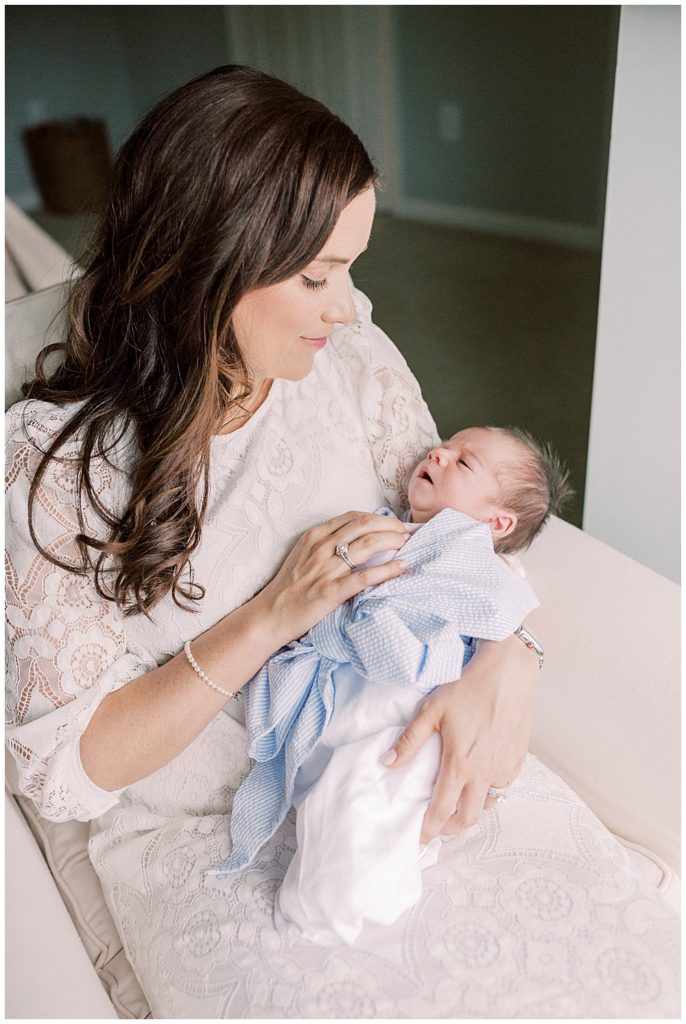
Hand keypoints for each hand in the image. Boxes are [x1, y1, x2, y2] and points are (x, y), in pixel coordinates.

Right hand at [252, 510, 409, 645]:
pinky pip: (365, 577)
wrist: (271, 614)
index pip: (354, 517)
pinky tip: (402, 567)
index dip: (379, 518)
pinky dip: (388, 570)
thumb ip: (328, 543)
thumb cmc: (290, 586)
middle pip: (365, 526)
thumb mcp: (305, 554)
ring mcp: (326, 569)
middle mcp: (321, 548)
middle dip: (391, 526)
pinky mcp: (331, 591)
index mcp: (315, 536)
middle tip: (406, 532)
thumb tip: (361, 537)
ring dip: (393, 542)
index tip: (394, 524)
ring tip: (407, 544)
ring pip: (368, 546)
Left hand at [384, 635, 538, 841]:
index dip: (429, 829)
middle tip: (438, 826)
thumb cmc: (469, 686)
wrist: (509, 672)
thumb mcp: (432, 710)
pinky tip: (480, 778)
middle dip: (452, 829)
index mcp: (460, 763)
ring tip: (458, 803)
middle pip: (469, 818)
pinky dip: (490, 790)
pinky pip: (504, 785)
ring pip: (489, 803)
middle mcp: (485, 771)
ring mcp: (504, 767)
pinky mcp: (518, 758)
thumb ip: (410, 741)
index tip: (419, 838)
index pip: (442, 810)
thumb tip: (388, 763)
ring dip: (473, 809)